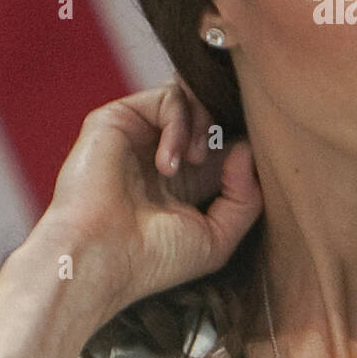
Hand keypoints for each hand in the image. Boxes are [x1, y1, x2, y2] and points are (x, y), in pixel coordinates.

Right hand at [27, 76, 262, 323]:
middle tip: (224, 158)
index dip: (246, 143)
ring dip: (205, 124)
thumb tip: (247, 148)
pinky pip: (167, 97)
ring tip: (195, 160)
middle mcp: (163, 153)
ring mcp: (141, 135)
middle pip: (212, 113)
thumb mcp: (217, 238)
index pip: (227, 142)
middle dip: (227, 127)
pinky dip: (179, 124)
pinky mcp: (119, 118)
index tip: (258, 160)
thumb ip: (246, 197)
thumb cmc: (152, 259)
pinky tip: (167, 165)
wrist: (98, 258)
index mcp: (187, 181)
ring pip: (192, 97)